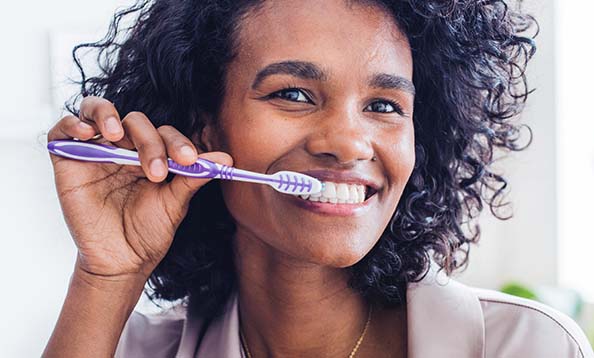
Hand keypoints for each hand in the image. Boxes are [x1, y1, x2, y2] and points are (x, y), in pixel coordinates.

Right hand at [47, 96, 231, 281]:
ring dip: (106, 115)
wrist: (121, 262)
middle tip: (157, 171)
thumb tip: (226, 158)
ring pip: (97, 111)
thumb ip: (194, 177)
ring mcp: (96, 151)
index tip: (190, 160)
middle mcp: (124, 148)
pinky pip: (62, 130)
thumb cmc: (148, 232)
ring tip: (116, 134)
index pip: (164, 133)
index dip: (177, 142)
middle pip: (135, 122)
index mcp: (151, 154)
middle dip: (149, 142)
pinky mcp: (68, 160)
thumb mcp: (175, 203)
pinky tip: (86, 133)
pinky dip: (72, 124)